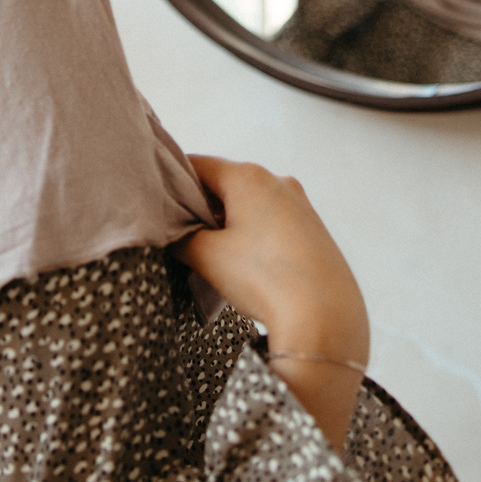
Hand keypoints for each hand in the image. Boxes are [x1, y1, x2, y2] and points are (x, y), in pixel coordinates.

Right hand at [182, 156, 368, 449]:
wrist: (325, 316)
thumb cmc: (264, 279)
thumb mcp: (207, 256)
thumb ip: (181, 236)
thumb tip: (175, 233)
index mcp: (249, 176)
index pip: (196, 164)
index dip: (170, 182)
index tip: (154, 205)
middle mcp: (278, 181)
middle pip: (224, 183)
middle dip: (200, 207)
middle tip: (179, 235)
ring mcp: (301, 205)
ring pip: (250, 204)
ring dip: (228, 223)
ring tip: (212, 256)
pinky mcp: (314, 230)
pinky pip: (272, 222)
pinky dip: (252, 234)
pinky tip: (246, 265)